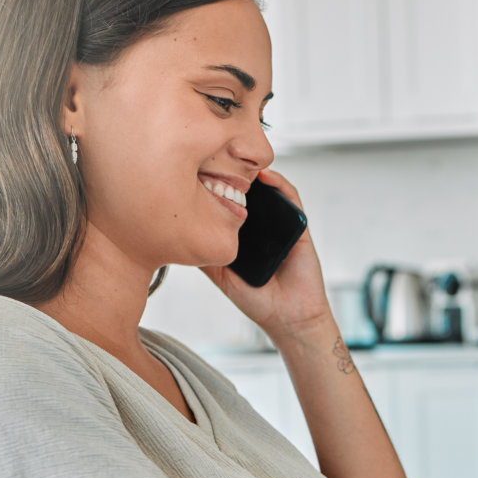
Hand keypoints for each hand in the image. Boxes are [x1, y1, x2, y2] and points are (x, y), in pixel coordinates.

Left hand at [199, 169, 335, 348]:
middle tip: (216, 160)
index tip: (201, 174)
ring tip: (239, 161)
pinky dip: (280, 184)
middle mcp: (263, 227)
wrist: (289, 318)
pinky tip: (266, 178)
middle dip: (234, 175)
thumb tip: (177, 237)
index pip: (232, 204)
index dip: (218, 188)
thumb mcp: (221, 276)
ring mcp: (281, 224)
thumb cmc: (258, 301)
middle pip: (249, 192)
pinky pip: (292, 199)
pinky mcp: (300, 226)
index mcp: (244, 236)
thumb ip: (205, 257)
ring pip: (270, 190)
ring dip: (256, 173)